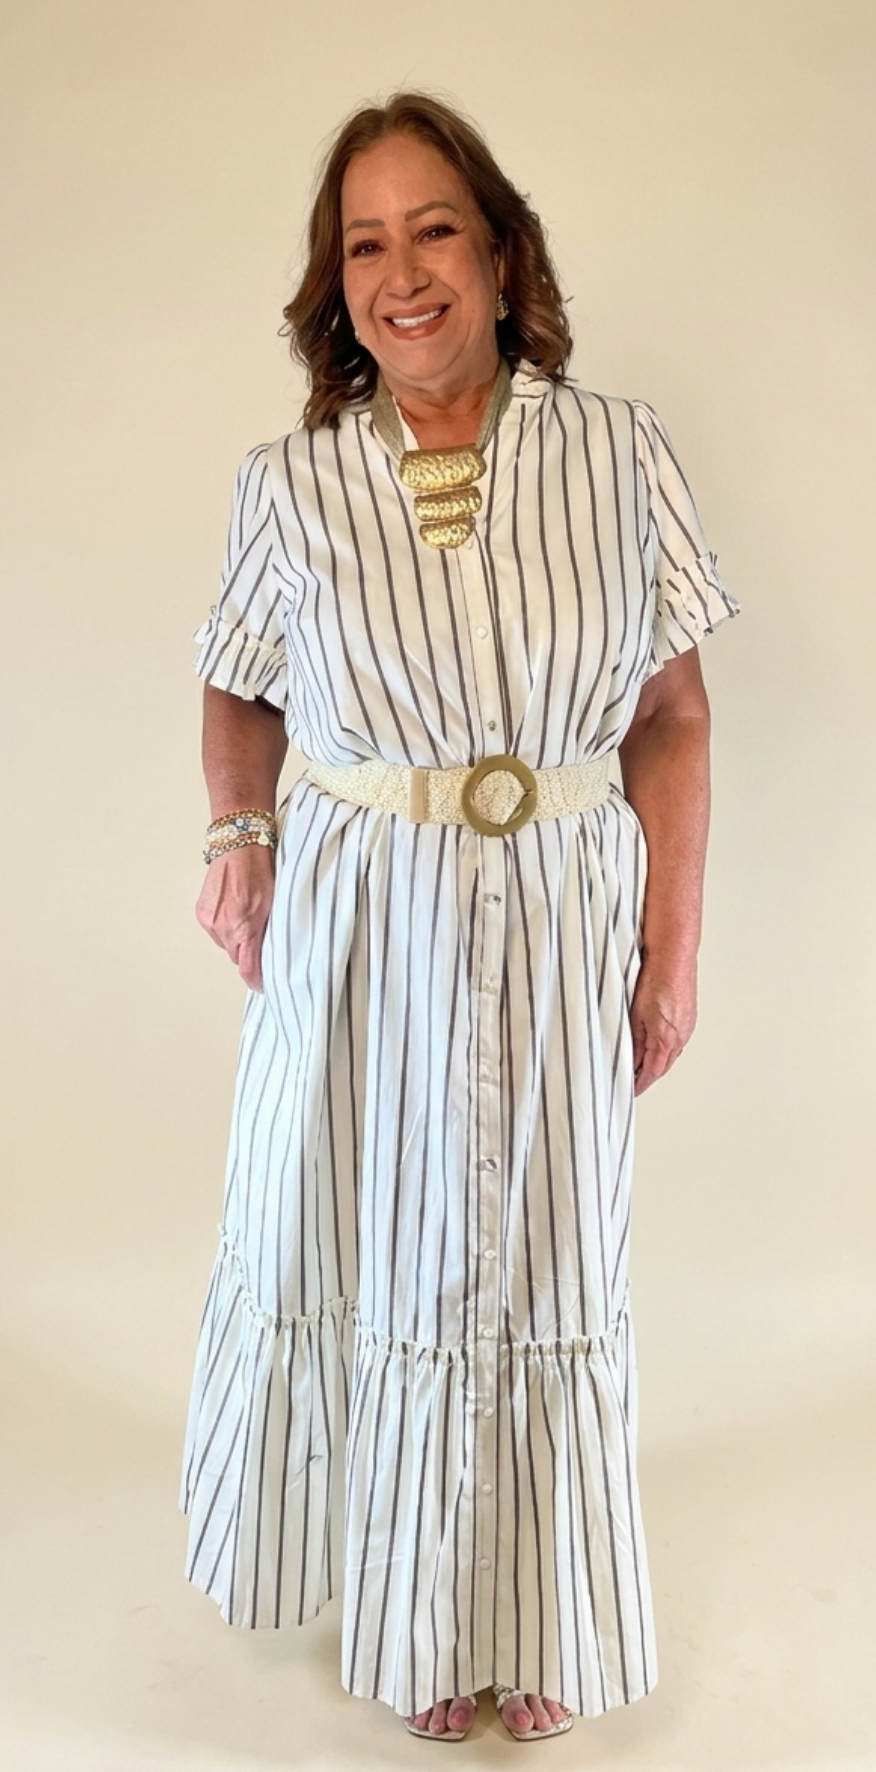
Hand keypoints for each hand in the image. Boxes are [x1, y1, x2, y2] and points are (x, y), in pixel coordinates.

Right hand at [196, 844, 275, 991]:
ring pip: (227, 944)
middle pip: (238, 957)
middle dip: (249, 952)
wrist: (238, 846)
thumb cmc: (260, 869)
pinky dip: (226, 926)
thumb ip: (270, 934)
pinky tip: (235, 909)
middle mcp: (223, 928)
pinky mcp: (202, 913)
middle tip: (260, 935)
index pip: (248, 968)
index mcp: (244, 928)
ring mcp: (210, 921)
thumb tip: (271, 955)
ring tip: (247, 916)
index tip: (262, 984)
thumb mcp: (275, 905)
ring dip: (237, 938)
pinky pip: (216, 931)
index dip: (256, 980)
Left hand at [629, 954, 696, 1095]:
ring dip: (655, 1062)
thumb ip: (633, 1042)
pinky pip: (674, 1041)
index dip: (638, 1084)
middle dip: (646, 1076)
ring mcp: (686, 1027)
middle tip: (632, 1083)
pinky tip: (654, 1044)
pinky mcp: (687, 1016)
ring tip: (639, 1066)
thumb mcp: (634, 1015)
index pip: (650, 1073)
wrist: (673, 954)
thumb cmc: (655, 978)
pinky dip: (663, 1048)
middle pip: (661, 1066)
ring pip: (668, 1054)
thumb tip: (630, 1062)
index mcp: (666, 1040)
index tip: (629, 1091)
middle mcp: (680, 1037)